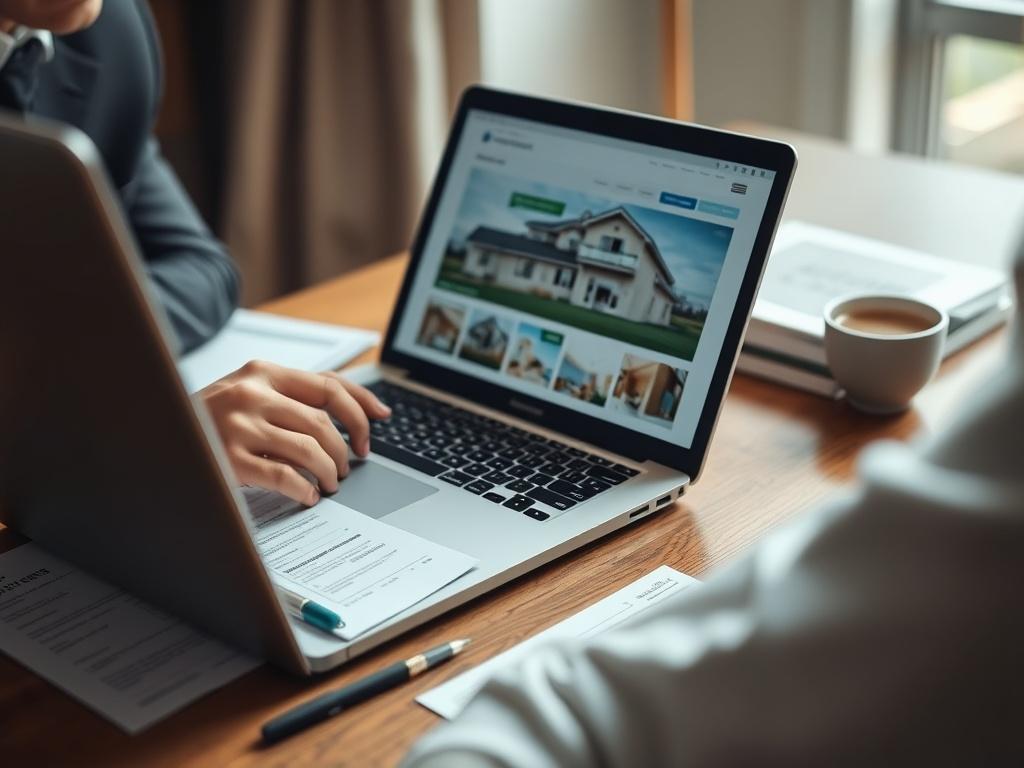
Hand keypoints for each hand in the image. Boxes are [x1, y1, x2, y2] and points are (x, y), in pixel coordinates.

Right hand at [199, 361, 390, 504]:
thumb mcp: (246, 392)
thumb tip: (352, 411)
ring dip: (329, 471)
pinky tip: (307, 496)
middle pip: (324, 422)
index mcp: (262, 373)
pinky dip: (304, 489)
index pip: (329, 385)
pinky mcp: (229, 460)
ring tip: (329, 482)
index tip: (380, 421)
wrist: (156, 434)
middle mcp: (252, 394)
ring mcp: (239, 427)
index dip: (361, 406)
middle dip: (345, 449)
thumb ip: (289, 396)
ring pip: (310, 449)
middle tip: (347, 466)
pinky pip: (284, 477)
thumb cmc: (207, 418)